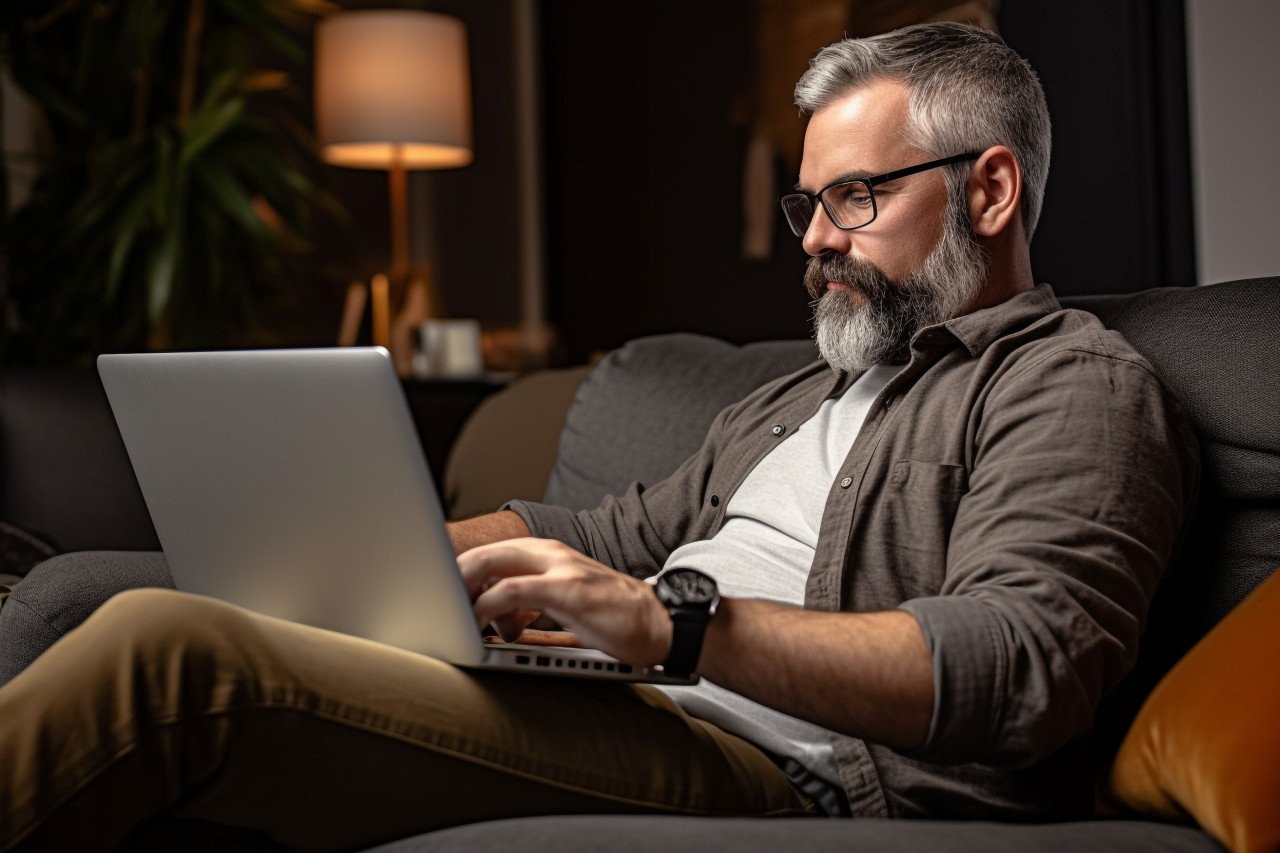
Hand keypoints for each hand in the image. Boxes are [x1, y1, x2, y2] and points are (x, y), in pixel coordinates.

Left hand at [457, 538, 670, 666]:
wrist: (661, 622)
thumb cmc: (613, 617)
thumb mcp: (563, 601)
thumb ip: (527, 599)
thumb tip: (486, 615)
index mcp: (548, 553)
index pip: (491, 553)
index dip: (460, 573)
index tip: (442, 598)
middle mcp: (550, 553)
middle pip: (482, 553)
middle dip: (450, 578)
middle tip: (436, 607)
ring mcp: (559, 568)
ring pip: (490, 565)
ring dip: (462, 594)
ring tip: (454, 622)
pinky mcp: (567, 590)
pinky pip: (511, 592)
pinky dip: (486, 608)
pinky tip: (479, 626)